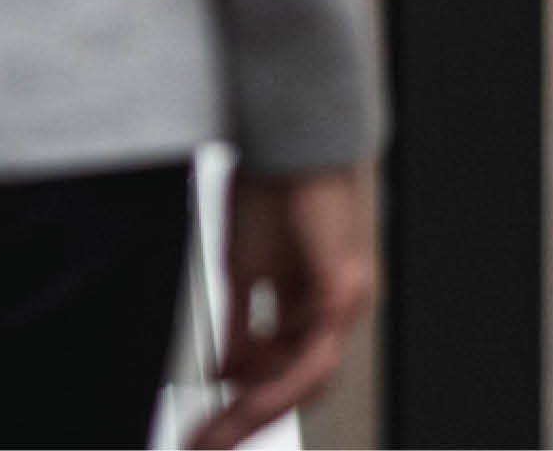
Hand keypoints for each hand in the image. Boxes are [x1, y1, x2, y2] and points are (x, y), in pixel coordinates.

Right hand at [198, 166, 374, 447]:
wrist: (286, 133)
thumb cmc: (269, 186)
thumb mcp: (242, 269)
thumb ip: (239, 326)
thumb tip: (224, 371)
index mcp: (316, 301)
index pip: (287, 369)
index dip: (248, 403)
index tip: (207, 431)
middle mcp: (339, 306)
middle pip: (299, 382)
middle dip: (248, 416)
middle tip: (204, 441)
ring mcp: (347, 300)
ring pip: (307, 380)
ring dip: (255, 409)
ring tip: (214, 433)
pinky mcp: (343, 289)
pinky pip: (312, 358)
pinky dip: (275, 385)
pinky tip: (241, 400)